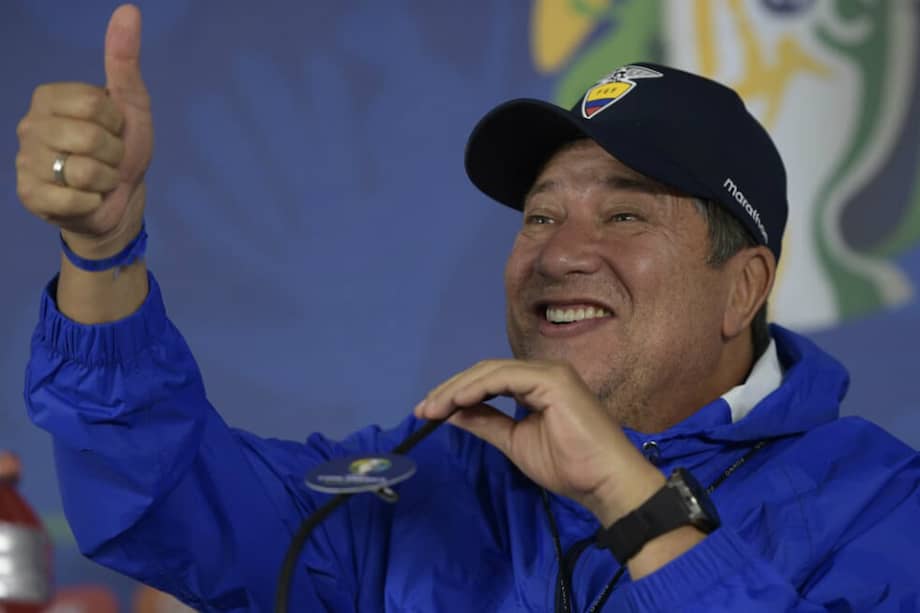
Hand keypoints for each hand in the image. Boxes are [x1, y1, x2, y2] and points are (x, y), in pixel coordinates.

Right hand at [15, 4, 151, 257]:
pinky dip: (93, 202)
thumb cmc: (122, 150)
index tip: (113, 130)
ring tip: (98, 179)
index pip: (94, 103)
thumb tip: (129, 10)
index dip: (116, 122)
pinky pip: (76, 198)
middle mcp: (30, 126)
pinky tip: (86, 198)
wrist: (119, 200)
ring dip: (106, 180)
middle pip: (90, 137)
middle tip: (108, 159)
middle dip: (113, 154)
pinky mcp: (30, 196)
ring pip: (85, 170)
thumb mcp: (130, 105)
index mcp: (49, 97)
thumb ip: (125, 60)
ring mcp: (25, 162)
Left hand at [414, 359, 664, 525]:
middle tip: (423, 410)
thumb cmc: (569, 466)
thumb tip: (451, 413)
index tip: (428, 412)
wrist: (604, 481)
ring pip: (491, 371)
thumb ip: (486, 423)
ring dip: (457, 389)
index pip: (488, 380)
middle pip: (484, 371)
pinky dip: (477, 388)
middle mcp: (542, 372)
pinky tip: (457, 402)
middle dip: (450, 389)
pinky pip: (505, 378)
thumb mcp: (515, 442)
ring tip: (433, 409)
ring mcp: (549, 373)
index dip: (455, 393)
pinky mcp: (553, 380)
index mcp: (536, 385)